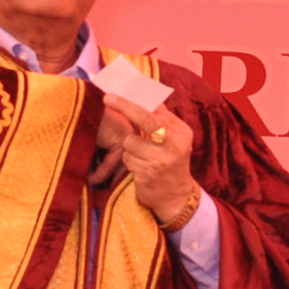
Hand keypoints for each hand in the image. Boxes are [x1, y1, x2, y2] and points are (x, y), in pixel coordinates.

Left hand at [102, 101, 202, 227]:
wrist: (176, 195)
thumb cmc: (171, 162)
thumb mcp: (174, 140)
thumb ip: (161, 119)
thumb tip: (144, 94)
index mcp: (181, 132)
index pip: (157, 110)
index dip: (135, 100)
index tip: (116, 92)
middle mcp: (174, 145)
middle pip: (146, 119)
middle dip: (125, 107)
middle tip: (107, 97)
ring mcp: (161, 160)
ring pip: (130, 141)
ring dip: (130, 148)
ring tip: (141, 156)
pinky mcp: (148, 173)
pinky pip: (127, 158)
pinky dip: (130, 161)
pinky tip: (141, 167)